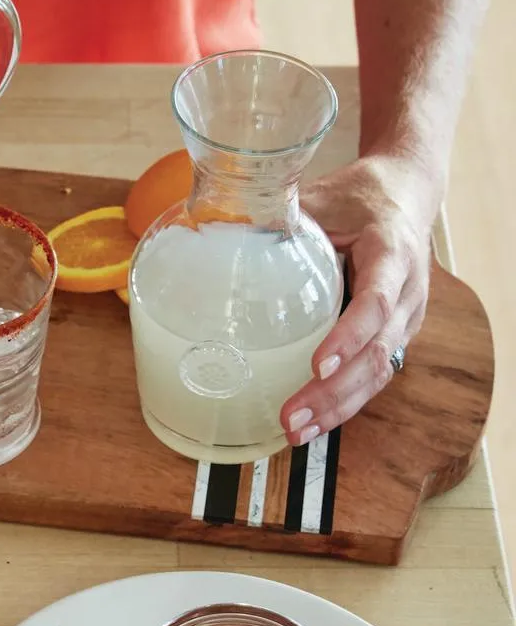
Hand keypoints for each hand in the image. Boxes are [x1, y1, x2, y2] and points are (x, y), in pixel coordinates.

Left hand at [280, 154, 437, 446]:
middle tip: (292, 416)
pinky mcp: (395, 336)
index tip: (318, 366)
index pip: (377, 301)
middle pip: (378, 353)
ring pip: (380, 373)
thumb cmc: (356, 196)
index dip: (349, 336)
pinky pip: (374, 375)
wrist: (404, 194)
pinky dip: (344, 403)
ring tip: (297, 432)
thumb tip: (216, 231)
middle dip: (335, 392)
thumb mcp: (320, 197)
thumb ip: (277, 217)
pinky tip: (312, 422)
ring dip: (338, 408)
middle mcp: (409, 291)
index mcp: (392, 252)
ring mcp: (406, 319)